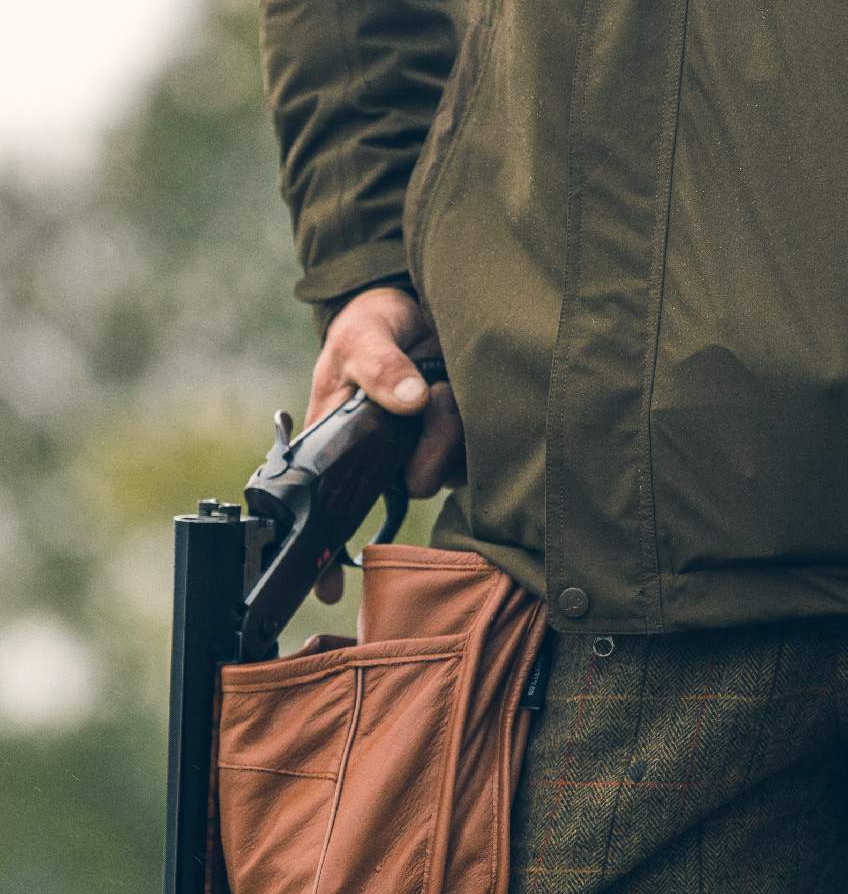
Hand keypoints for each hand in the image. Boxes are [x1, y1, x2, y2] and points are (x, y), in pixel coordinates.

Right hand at [304, 285, 465, 603]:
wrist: (421, 305)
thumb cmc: (376, 323)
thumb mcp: (364, 335)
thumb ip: (381, 364)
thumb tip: (411, 400)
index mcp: (342, 445)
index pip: (326, 511)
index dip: (325, 558)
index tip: (327, 588)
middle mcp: (384, 460)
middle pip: (412, 484)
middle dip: (427, 449)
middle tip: (427, 397)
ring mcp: (425, 452)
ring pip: (449, 468)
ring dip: (451, 425)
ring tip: (439, 383)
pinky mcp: (462, 441)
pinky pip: (477, 450)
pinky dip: (473, 419)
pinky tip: (458, 388)